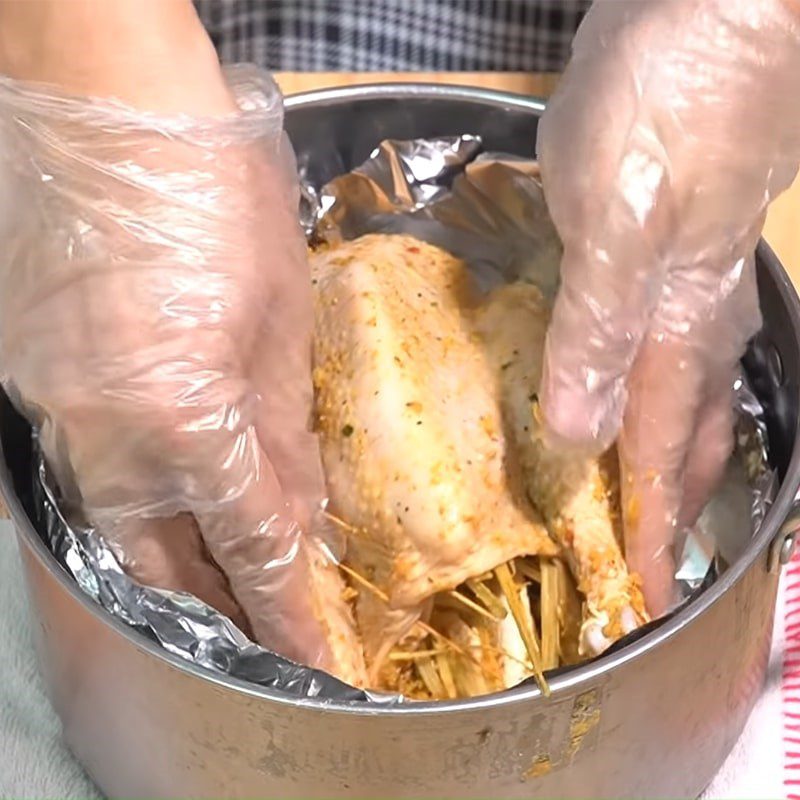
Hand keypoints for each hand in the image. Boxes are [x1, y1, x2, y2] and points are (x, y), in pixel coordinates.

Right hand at [0, 10, 343, 672]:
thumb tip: (298, 504)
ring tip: (225, 590)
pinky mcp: (33, 381)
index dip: (290, 616)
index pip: (252, 548)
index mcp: (182, 420)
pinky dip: (136, 506)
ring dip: (175, 567)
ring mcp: (53, 410)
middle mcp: (103, 436)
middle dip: (222, 612)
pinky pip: (89, 474)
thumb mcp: (279, 312)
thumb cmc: (211, 187)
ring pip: (119, 529)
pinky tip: (167, 506)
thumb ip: (282, 425)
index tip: (319, 662)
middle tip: (269, 637)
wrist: (105, 96)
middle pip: (168, 564)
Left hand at [536, 0, 799, 613]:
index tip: (640, 595)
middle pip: (679, 435)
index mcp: (673, 328)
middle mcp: (690, 318)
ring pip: (675, 393)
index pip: (655, 454)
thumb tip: (578, 433)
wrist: (722, 9)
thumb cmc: (668, 105)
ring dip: (655, 451)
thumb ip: (597, 330)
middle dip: (663, 503)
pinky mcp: (668, 244)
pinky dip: (638, 385)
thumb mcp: (615, 221)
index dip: (648, 527)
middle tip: (643, 560)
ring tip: (633, 497)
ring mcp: (684, 280)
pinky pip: (655, 342)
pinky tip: (617, 384)